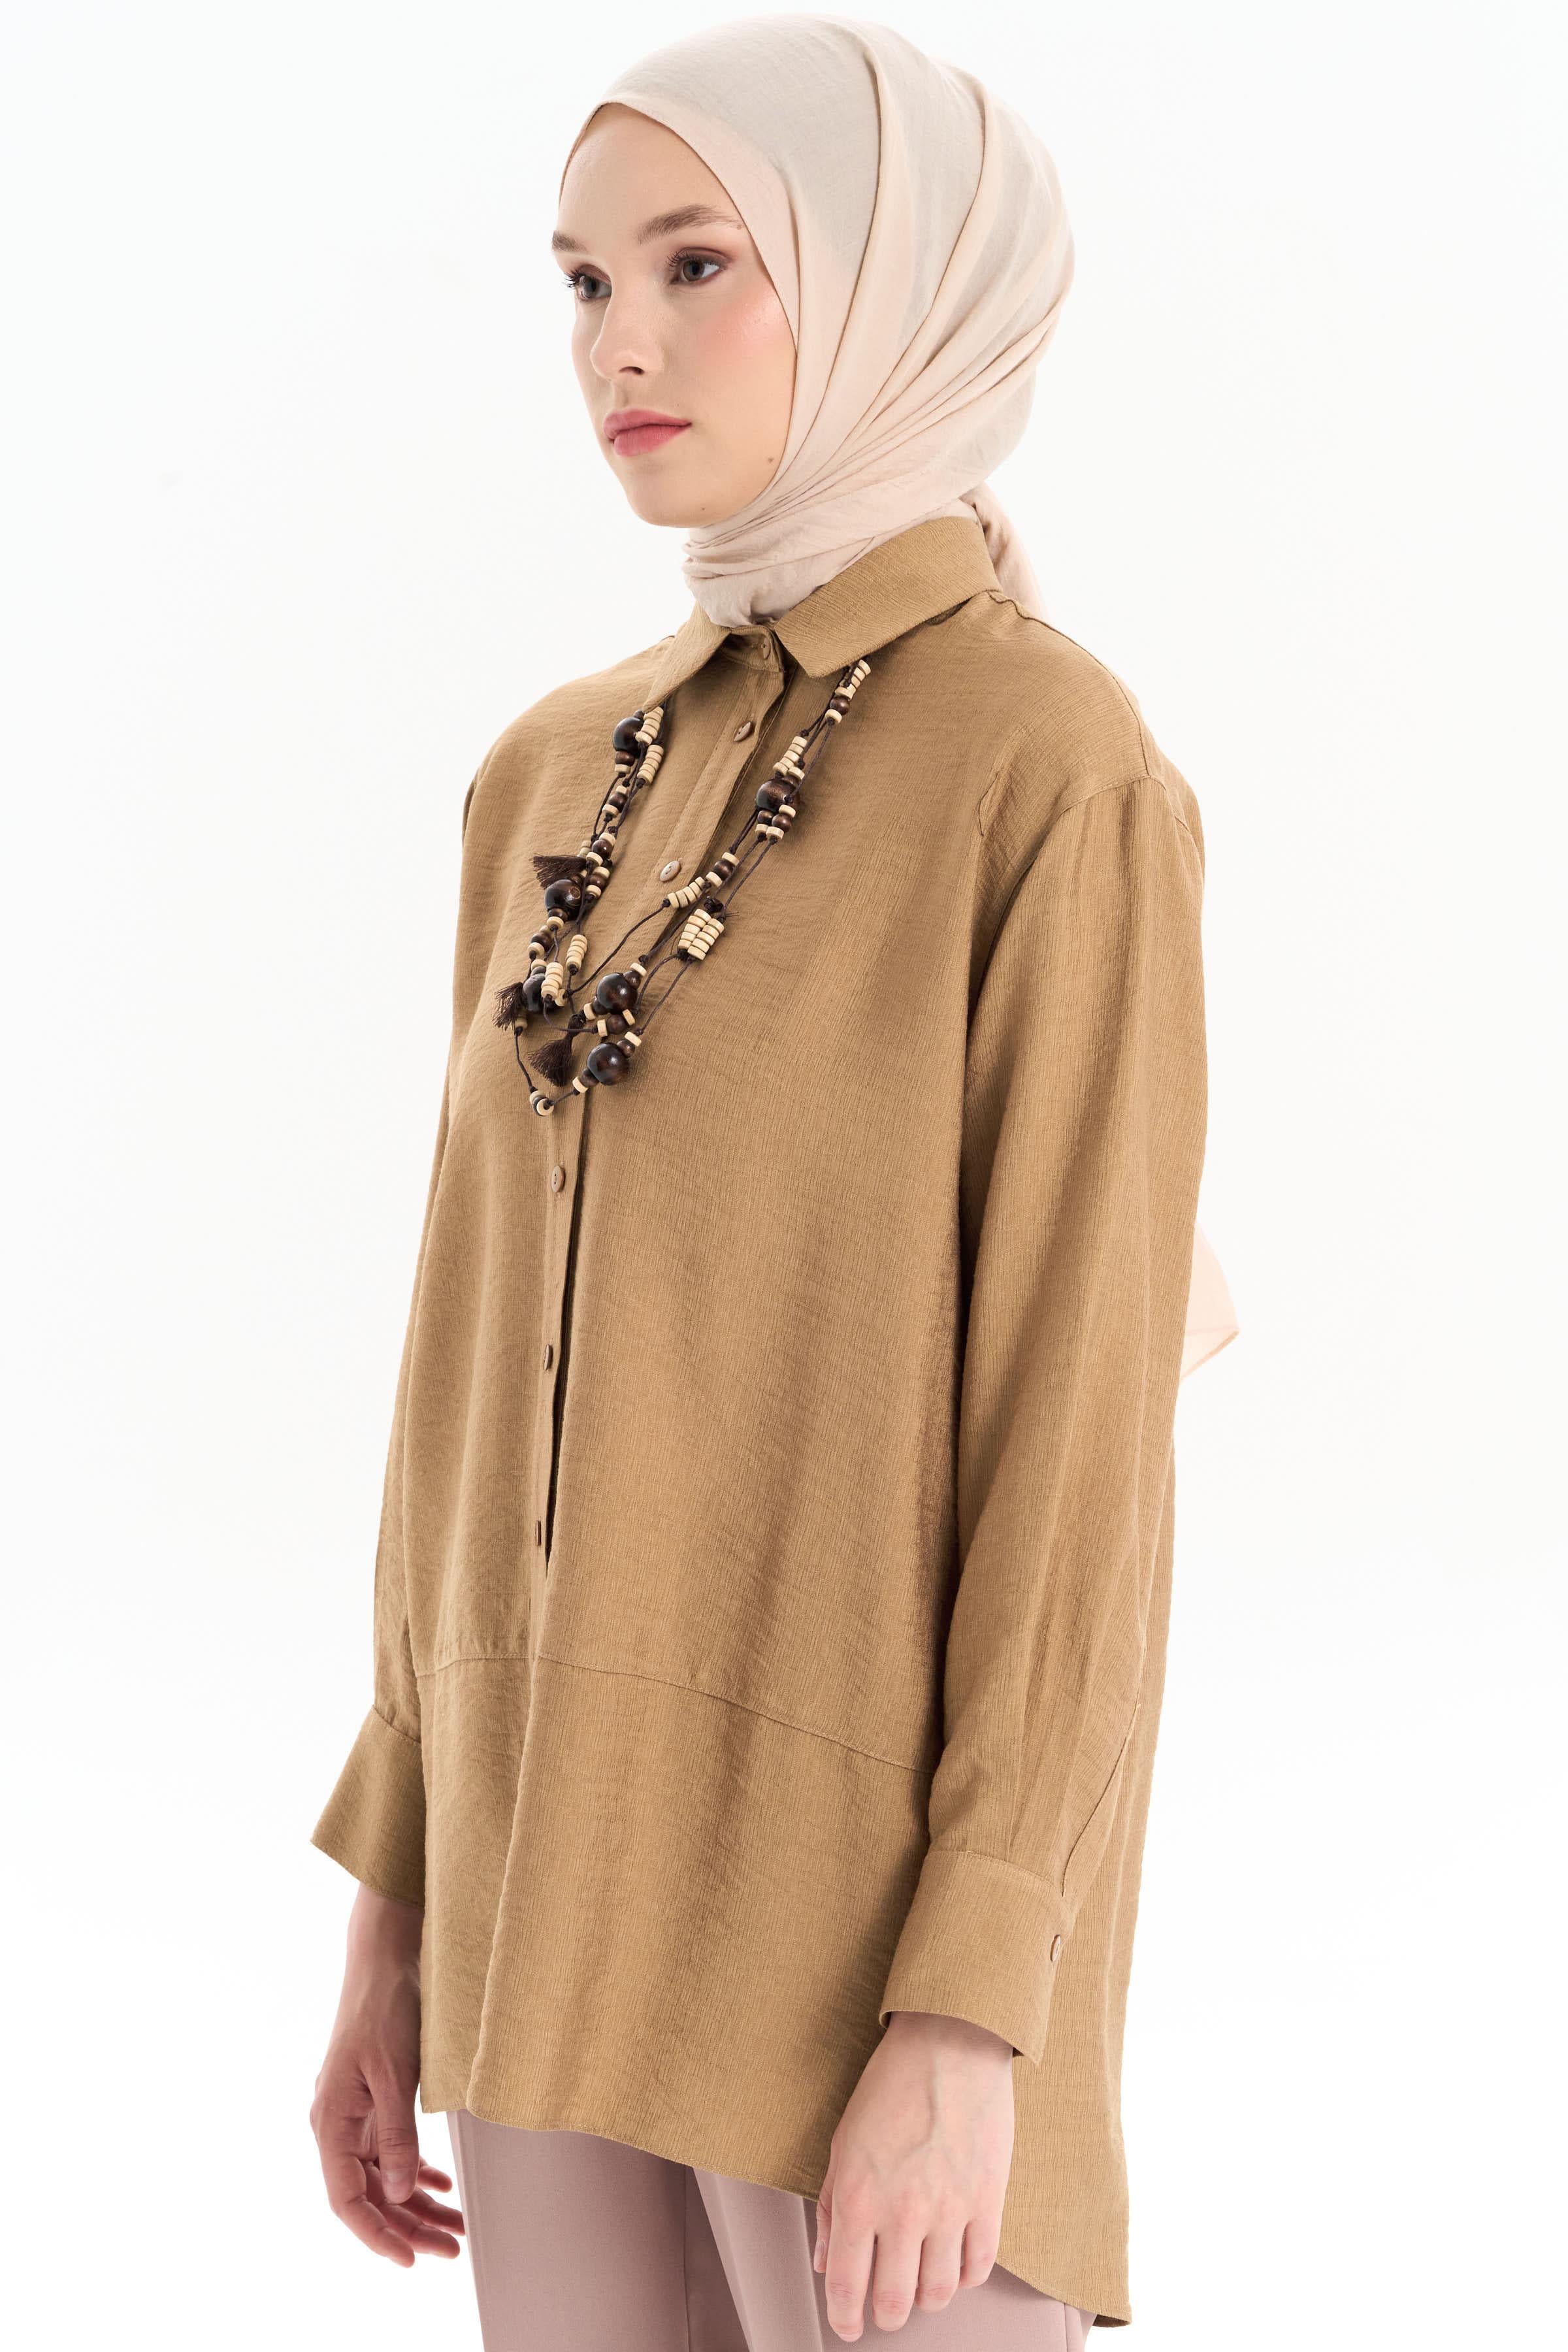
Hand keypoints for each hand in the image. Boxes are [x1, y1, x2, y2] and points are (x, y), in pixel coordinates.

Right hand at [309, 1883, 464, 2266]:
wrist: (386, 1955)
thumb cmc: (384, 2005)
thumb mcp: (395, 2072)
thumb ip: (398, 2134)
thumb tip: (404, 2192)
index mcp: (331, 2122)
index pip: (347, 2199)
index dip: (377, 2235)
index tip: (410, 2260)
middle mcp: (338, 2124)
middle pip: (369, 2195)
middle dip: (408, 2227)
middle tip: (451, 2247)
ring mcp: (355, 2113)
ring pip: (384, 2177)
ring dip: (416, 2204)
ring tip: (454, 2226)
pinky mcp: (374, 2100)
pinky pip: (391, 2152)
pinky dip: (417, 2172)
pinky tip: (440, 2185)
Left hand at [813, 2009, 1014, 2339]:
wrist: (949, 2043)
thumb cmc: (890, 2087)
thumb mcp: (843, 2142)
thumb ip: (832, 2208)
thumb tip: (828, 2264)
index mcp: (859, 2197)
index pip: (847, 2286)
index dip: (844, 2318)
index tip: (846, 2327)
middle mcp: (902, 2211)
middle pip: (895, 2301)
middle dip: (885, 2316)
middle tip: (884, 2309)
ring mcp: (949, 2208)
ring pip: (939, 2293)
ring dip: (926, 2299)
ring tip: (920, 2284)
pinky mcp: (988, 2200)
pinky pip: (980, 2265)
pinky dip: (966, 2277)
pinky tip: (955, 2263)